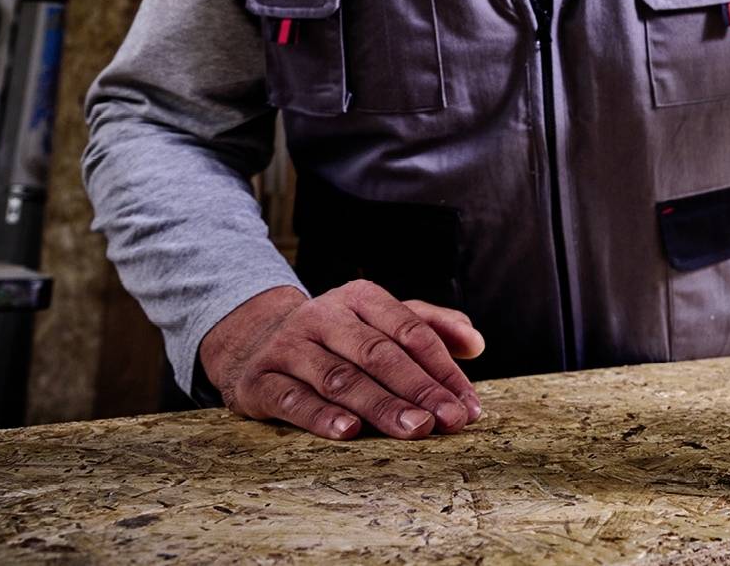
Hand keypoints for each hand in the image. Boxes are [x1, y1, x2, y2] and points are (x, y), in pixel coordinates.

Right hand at [200, 281, 485, 439]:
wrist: (253, 340)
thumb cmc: (337, 336)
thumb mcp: (381, 320)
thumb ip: (432, 325)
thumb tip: (476, 343)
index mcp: (361, 298)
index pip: (411, 332)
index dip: (442, 369)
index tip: (469, 404)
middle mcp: (323, 316)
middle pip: (379, 354)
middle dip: (418, 389)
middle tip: (449, 419)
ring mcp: (289, 347)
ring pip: (340, 378)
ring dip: (380, 405)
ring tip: (415, 428)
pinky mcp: (260, 380)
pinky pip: (293, 399)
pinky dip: (321, 416)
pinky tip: (349, 431)